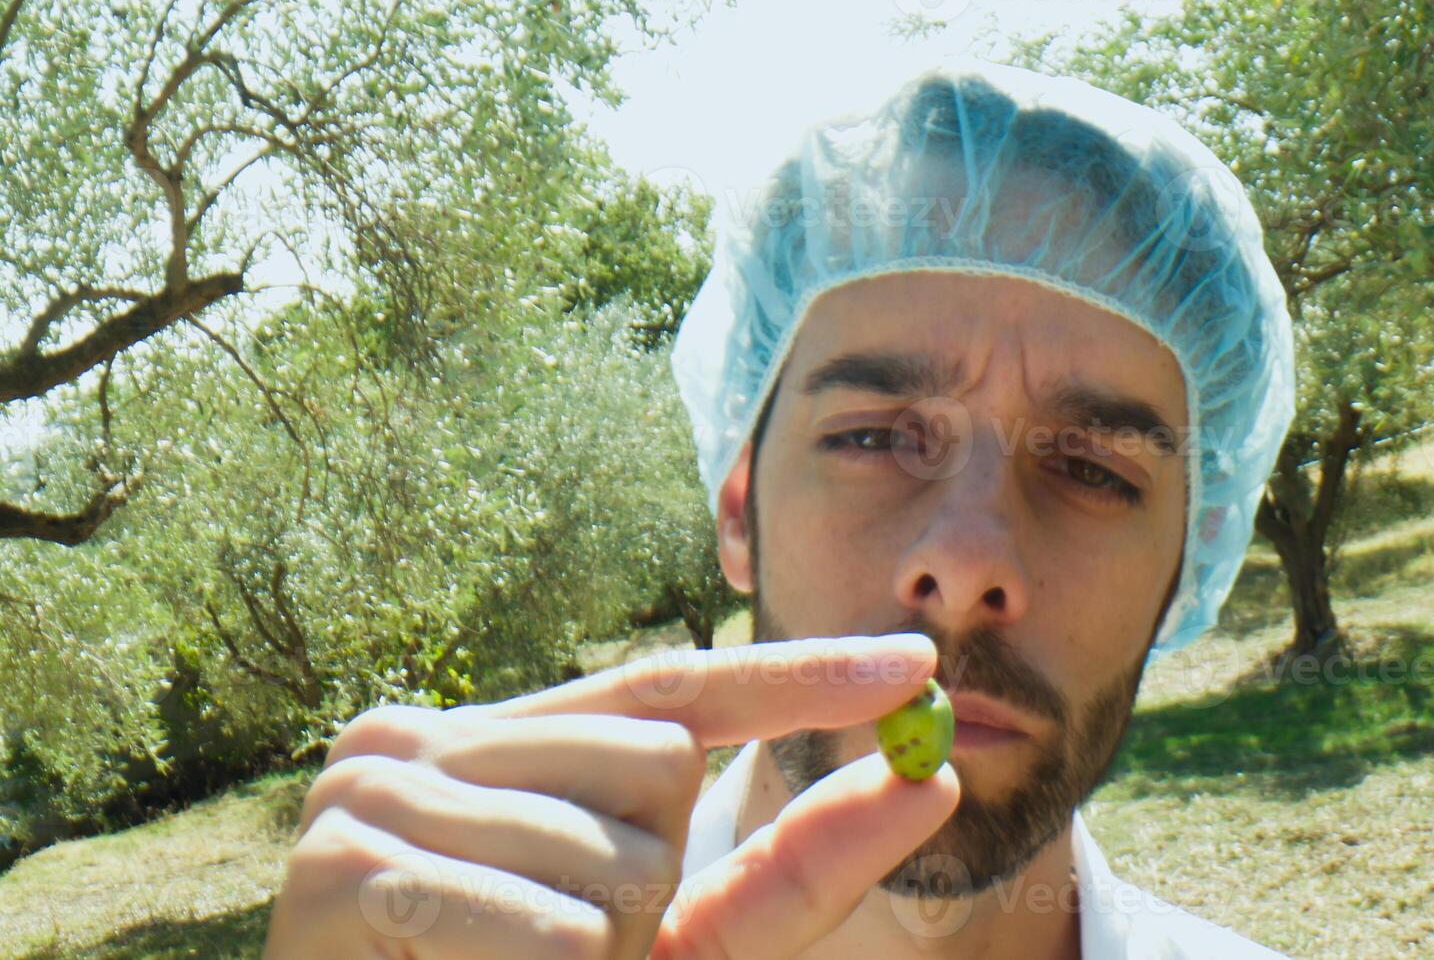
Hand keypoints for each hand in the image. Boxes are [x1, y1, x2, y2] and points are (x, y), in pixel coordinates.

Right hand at [262, 633, 959, 958]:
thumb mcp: (674, 942)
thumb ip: (791, 870)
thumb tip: (932, 782)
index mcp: (500, 745)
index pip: (673, 686)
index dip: (799, 674)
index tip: (916, 662)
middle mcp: (428, 737)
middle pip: (659, 763)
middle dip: (655, 885)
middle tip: (565, 953)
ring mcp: (375, 793)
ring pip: (615, 852)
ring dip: (604, 950)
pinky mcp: (342, 871)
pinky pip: (548, 925)